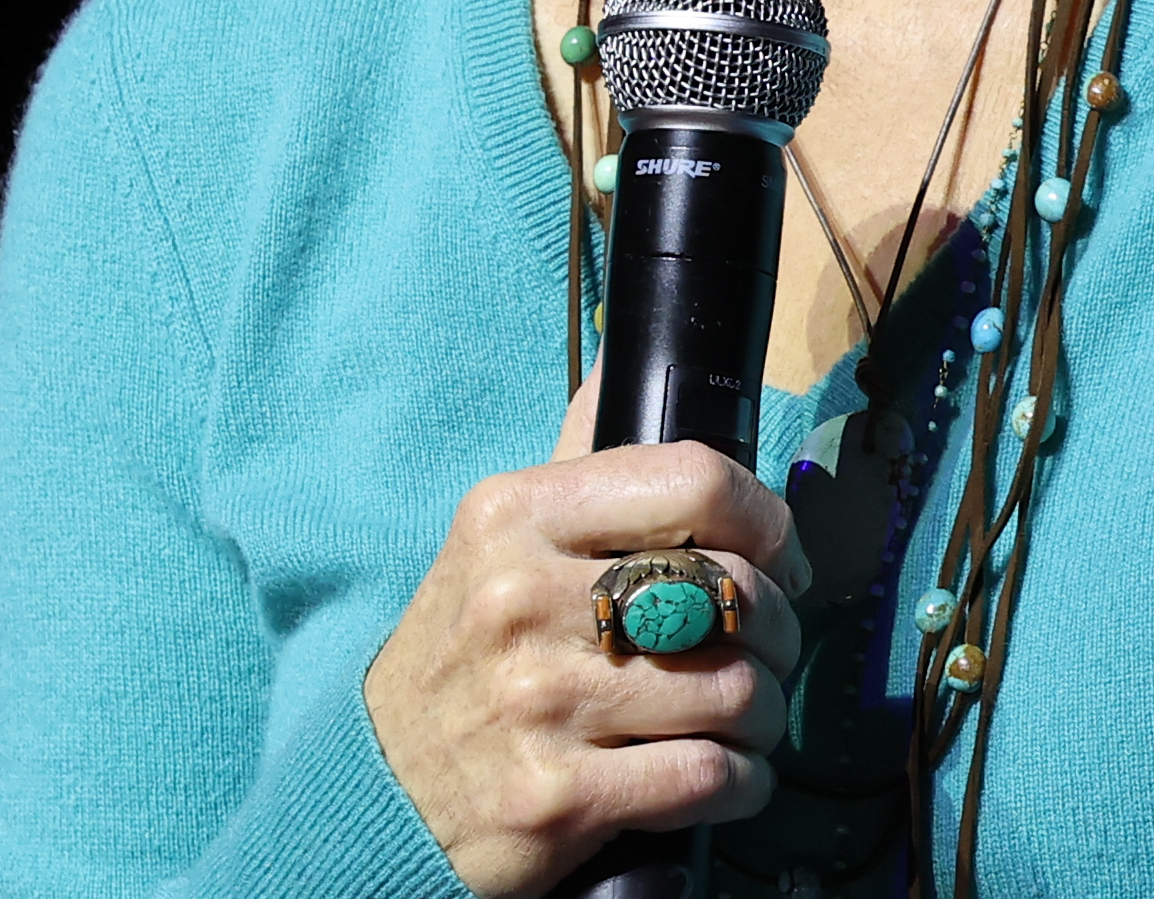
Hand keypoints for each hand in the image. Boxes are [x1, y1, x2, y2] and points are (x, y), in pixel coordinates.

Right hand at [364, 367, 811, 895]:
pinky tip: (728, 776)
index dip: (767, 518)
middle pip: (729, 590)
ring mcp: (541, 703)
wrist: (374, 789)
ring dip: (764, 713)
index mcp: (516, 516)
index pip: (695, 479)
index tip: (779, 556)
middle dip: (775, 626)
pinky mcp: (557, 798)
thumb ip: (573, 460)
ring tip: (746, 718)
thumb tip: (622, 354)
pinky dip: (742, 782)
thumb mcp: (493, 542)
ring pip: (733, 690)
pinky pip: (708, 777)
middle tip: (764, 648)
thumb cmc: (463, 654)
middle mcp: (524, 600)